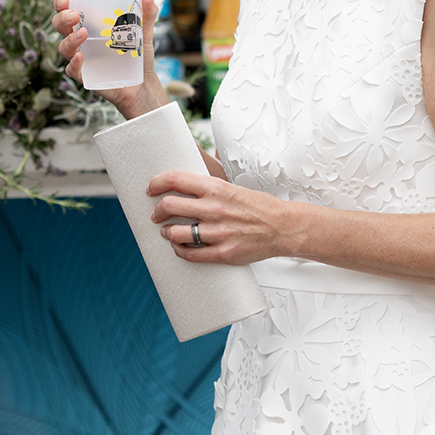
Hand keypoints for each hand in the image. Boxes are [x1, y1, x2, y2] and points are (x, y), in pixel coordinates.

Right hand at [52, 0, 166, 120]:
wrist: (143, 83)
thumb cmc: (139, 55)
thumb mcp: (145, 33)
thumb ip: (147, 15)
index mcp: (90, 25)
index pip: (68, 10)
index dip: (61, 4)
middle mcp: (82, 40)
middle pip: (60, 27)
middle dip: (62, 18)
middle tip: (73, 15)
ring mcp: (81, 58)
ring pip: (64, 47)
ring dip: (70, 39)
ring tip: (83, 34)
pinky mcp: (85, 75)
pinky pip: (72, 69)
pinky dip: (74, 63)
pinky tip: (80, 57)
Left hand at [148, 170, 304, 265]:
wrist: (283, 227)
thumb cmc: (260, 207)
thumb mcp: (232, 187)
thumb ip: (208, 187)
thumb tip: (185, 184)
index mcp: (215, 188)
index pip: (174, 180)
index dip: (156, 183)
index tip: (151, 189)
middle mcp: (213, 209)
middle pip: (168, 206)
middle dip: (157, 211)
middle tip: (156, 214)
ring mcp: (217, 232)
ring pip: (175, 233)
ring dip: (166, 232)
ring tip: (167, 232)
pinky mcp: (222, 253)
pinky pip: (190, 254)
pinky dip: (179, 250)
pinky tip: (179, 247)